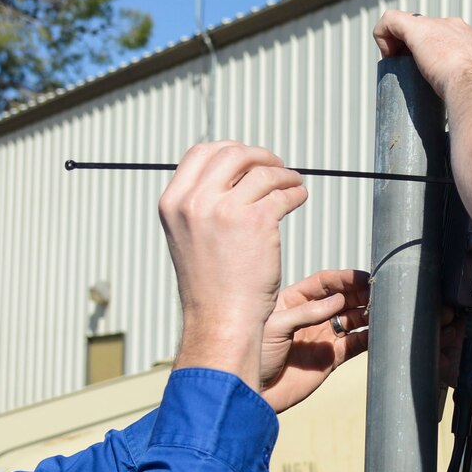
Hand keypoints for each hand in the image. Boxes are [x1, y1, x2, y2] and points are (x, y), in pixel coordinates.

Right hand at [160, 142, 307, 387]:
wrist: (220, 321)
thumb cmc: (210, 287)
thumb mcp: (187, 238)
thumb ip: (200, 206)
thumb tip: (231, 177)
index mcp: (173, 203)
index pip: (200, 152)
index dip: (228, 150)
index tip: (247, 160)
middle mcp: (195, 201)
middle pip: (233, 153)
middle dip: (259, 155)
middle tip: (276, 167)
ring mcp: (225, 209)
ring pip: (263, 171)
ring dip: (283, 174)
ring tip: (293, 184)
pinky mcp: (258, 221)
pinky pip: (283, 191)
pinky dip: (295, 192)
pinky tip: (298, 198)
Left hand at [259, 268, 368, 412]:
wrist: (255, 392)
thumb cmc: (256, 354)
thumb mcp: (276, 326)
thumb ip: (307, 313)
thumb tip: (339, 300)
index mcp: (294, 302)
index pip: (324, 283)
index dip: (344, 279)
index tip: (363, 277)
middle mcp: (311, 317)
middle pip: (342, 298)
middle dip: (360, 294)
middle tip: (379, 292)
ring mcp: (322, 337)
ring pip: (352, 319)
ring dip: (367, 314)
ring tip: (383, 310)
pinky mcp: (331, 359)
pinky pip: (355, 344)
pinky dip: (369, 337)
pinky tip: (380, 332)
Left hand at [373, 11, 471, 99]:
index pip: (451, 42)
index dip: (438, 56)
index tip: (434, 77)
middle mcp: (456, 28)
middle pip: (429, 32)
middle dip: (418, 51)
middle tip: (413, 77)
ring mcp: (436, 26)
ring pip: (410, 26)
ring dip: (400, 47)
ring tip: (400, 73)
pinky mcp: (416, 28)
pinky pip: (391, 20)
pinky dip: (382, 34)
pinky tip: (386, 58)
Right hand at [437, 296, 471, 426]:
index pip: (457, 299)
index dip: (453, 292)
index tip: (455, 288)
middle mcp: (464, 330)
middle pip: (441, 311)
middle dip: (440, 305)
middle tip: (451, 307)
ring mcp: (455, 348)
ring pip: (433, 330)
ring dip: (436, 322)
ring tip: (448, 320)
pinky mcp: (449, 367)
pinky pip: (432, 355)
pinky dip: (432, 346)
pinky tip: (446, 338)